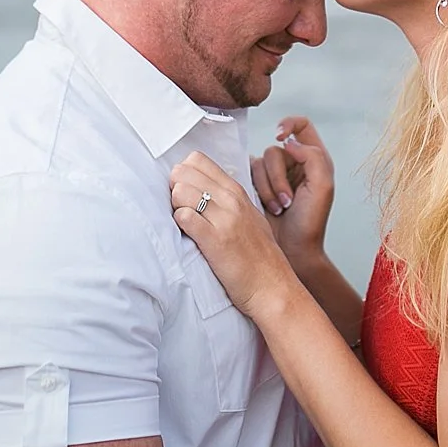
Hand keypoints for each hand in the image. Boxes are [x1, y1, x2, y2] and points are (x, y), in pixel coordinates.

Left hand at [170, 152, 295, 316]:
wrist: (273, 287)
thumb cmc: (259, 257)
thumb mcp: (249, 217)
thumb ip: (227, 200)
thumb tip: (200, 189)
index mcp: (237, 191)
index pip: (197, 160)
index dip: (184, 173)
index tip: (185, 190)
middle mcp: (231, 200)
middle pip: (184, 171)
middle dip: (174, 187)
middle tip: (180, 207)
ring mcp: (224, 219)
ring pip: (180, 191)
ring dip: (175, 206)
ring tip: (184, 223)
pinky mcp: (215, 240)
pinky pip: (184, 217)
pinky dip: (178, 224)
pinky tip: (187, 234)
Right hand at [249, 116, 335, 270]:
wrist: (293, 250)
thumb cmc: (310, 223)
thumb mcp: (323, 188)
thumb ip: (313, 158)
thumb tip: (289, 142)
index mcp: (313, 160)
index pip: (301, 126)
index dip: (289, 124)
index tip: (280, 137)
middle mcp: (293, 164)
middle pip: (275, 150)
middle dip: (278, 177)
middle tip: (287, 200)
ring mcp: (274, 175)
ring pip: (260, 163)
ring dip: (269, 188)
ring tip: (279, 208)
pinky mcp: (256, 186)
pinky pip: (249, 175)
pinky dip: (259, 191)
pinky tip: (269, 207)